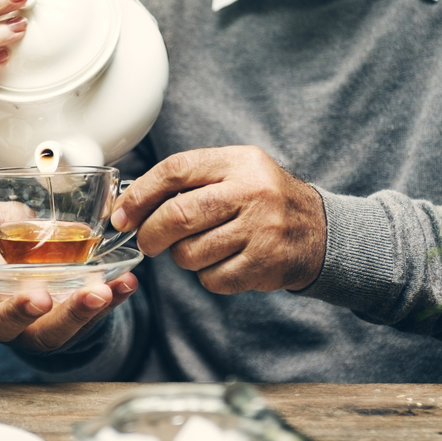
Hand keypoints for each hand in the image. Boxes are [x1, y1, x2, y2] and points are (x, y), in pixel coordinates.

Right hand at [0, 216, 137, 352]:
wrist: (44, 257)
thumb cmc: (5, 250)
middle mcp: (3, 317)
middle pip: (4, 325)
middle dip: (20, 312)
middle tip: (39, 297)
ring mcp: (39, 326)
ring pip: (53, 331)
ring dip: (76, 312)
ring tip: (98, 292)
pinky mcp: (75, 325)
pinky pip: (95, 319)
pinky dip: (114, 299)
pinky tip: (126, 282)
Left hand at [111, 146, 326, 293]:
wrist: (319, 231)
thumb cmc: (261, 200)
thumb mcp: (235, 172)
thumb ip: (189, 180)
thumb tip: (128, 201)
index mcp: (238, 162)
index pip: (175, 170)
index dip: (139, 194)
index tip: (122, 214)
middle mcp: (252, 192)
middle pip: (178, 215)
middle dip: (150, 234)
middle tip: (146, 242)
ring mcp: (261, 230)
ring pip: (190, 253)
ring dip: (182, 257)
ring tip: (199, 248)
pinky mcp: (266, 265)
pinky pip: (212, 278)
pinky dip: (207, 276)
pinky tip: (223, 263)